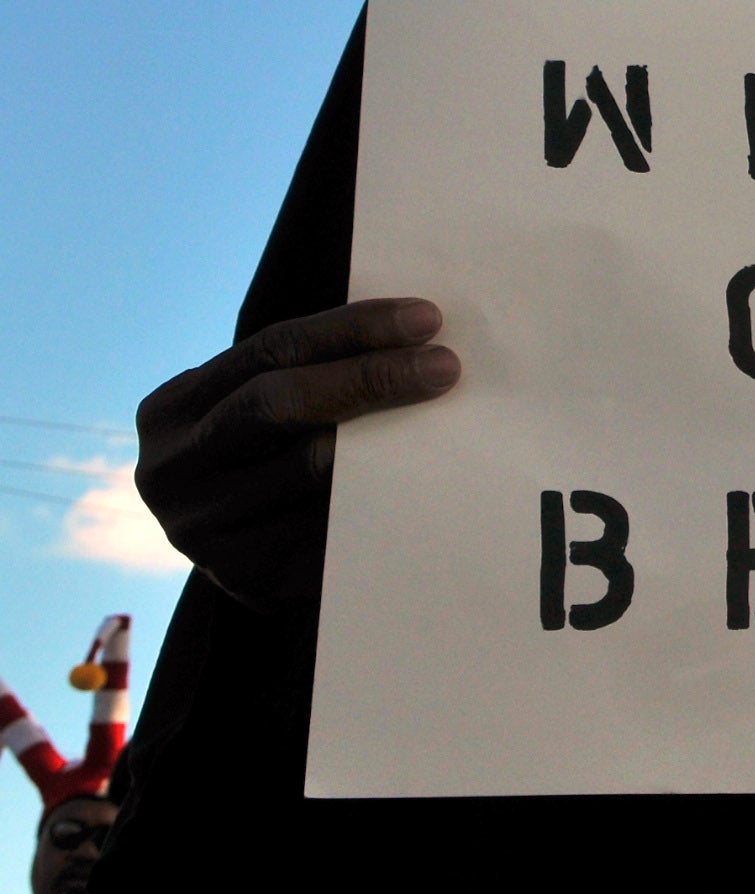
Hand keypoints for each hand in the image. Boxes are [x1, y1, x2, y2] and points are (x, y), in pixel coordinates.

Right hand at [135, 299, 459, 613]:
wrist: (251, 560)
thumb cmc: (269, 459)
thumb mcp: (262, 412)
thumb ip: (309, 374)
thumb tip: (412, 332)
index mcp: (173, 409)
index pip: (271, 349)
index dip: (351, 329)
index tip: (425, 319)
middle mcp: (171, 468)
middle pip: (277, 402)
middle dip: (369, 376)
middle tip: (444, 366)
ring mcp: (199, 527)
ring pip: (304, 466)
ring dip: (382, 439)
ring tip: (444, 418)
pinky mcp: (244, 574)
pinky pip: (323, 524)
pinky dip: (375, 496)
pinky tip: (422, 480)